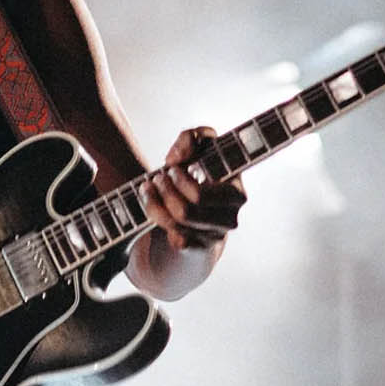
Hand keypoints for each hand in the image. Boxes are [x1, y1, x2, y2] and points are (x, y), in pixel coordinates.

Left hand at [139, 126, 245, 251]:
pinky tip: (152, 204)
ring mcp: (215, 236)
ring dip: (155, 202)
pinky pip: (174, 237)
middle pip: (187, 210)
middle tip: (157, 178)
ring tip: (148, 187)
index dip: (182, 179)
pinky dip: (157, 216)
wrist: (198, 207)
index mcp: (236, 193)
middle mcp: (230, 218)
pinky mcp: (198, 248)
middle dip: (166, 191)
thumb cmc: (199, 173)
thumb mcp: (200, 149)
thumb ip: (194, 137)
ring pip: (178, 222)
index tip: (171, 167)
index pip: (203, 193)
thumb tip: (182, 153)